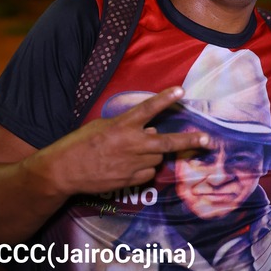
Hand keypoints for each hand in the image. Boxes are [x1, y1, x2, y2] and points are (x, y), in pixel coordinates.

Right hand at [31, 86, 209, 195]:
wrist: (64, 171)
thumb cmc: (79, 144)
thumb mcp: (102, 126)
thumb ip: (127, 126)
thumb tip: (150, 129)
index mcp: (122, 126)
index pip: (147, 108)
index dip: (165, 99)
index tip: (181, 90)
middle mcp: (131, 144)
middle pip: (167, 141)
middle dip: (189, 140)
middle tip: (206, 140)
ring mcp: (132, 164)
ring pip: (157, 156)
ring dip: (154, 152)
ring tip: (137, 151)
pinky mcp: (130, 180)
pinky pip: (149, 172)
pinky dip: (146, 168)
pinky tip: (131, 166)